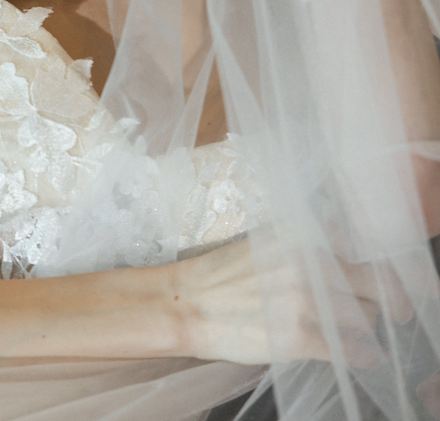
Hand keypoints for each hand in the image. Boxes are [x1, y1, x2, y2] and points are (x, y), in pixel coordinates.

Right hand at [173, 235, 409, 366]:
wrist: (191, 302)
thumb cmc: (228, 274)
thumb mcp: (271, 242)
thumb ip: (310, 247)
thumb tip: (350, 262)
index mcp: (302, 234)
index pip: (362, 247)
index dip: (383, 267)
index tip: (391, 279)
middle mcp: (308, 262)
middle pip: (373, 282)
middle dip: (393, 300)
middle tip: (401, 309)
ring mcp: (305, 300)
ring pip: (363, 316)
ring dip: (370, 327)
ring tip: (367, 333)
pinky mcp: (298, 336)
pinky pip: (348, 349)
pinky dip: (363, 355)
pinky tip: (366, 356)